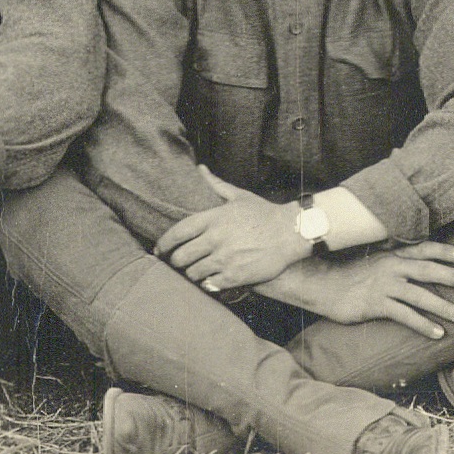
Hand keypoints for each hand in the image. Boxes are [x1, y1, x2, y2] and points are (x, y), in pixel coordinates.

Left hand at [166, 197, 325, 290]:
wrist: (293, 232)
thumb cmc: (265, 214)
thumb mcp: (240, 197)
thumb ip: (216, 185)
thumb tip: (199, 169)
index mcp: (213, 218)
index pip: (176, 233)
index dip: (163, 244)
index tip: (160, 250)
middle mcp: (216, 239)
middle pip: (180, 257)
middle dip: (177, 261)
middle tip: (182, 262)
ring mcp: (225, 259)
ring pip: (193, 273)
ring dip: (193, 273)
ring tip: (198, 270)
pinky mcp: (236, 275)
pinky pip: (209, 285)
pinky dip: (209, 283)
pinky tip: (214, 278)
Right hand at [271, 244, 453, 331]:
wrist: (319, 284)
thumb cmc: (348, 275)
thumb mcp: (374, 263)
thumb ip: (395, 263)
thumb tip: (416, 267)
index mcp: (392, 256)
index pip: (423, 249)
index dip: (444, 251)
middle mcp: (391, 268)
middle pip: (427, 270)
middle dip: (453, 276)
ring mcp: (383, 286)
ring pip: (420, 296)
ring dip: (444, 306)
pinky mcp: (375, 305)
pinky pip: (404, 315)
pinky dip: (423, 325)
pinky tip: (438, 334)